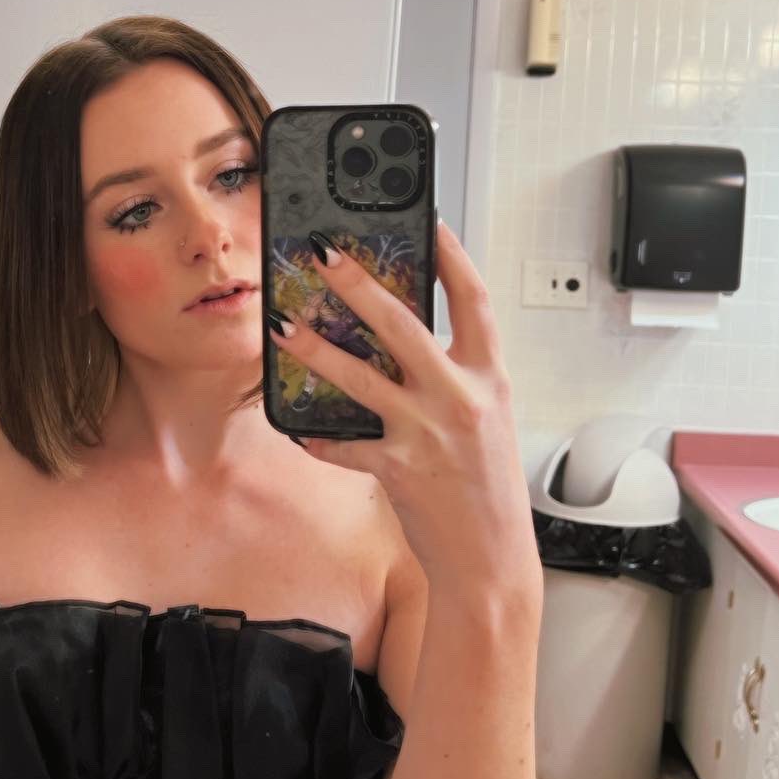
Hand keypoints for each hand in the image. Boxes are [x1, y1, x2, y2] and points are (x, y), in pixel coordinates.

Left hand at [268, 218, 538, 594]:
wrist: (493, 558)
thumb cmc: (486, 487)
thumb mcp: (484, 417)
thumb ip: (453, 375)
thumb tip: (401, 335)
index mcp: (488, 377)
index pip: (474, 299)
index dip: (451, 255)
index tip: (426, 220)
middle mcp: (461, 397)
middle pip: (405, 324)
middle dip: (359, 284)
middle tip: (324, 255)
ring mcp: (428, 432)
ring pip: (361, 377)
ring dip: (316, 349)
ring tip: (284, 328)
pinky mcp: (398, 468)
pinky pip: (343, 444)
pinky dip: (317, 435)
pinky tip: (297, 425)